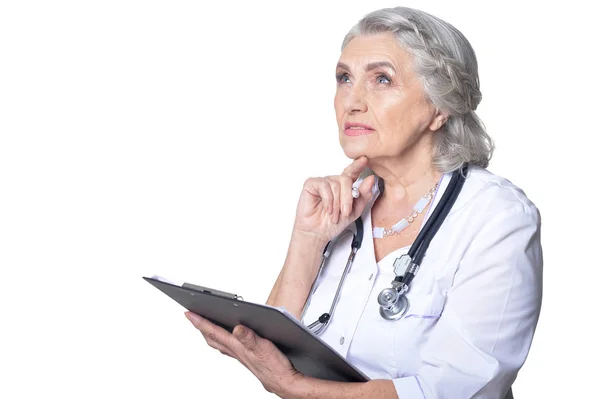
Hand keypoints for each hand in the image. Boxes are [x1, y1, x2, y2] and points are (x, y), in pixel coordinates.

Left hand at [185, 312, 301, 395]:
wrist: (284, 382)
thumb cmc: (276, 368)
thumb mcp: (264, 348)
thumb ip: (250, 338)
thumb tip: (237, 328)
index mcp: (237, 347)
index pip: (214, 332)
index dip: (200, 322)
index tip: (189, 313)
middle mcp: (236, 352)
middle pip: (212, 338)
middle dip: (201, 327)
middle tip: (192, 316)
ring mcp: (241, 356)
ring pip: (219, 343)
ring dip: (210, 333)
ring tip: (204, 324)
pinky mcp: (247, 358)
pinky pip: (228, 348)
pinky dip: (222, 340)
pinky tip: (227, 338)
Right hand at [293, 156, 375, 242]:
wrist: (318, 233)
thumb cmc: (333, 223)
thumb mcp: (354, 211)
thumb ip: (363, 195)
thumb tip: (370, 179)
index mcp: (344, 187)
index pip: (352, 172)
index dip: (358, 165)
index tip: (365, 159)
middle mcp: (333, 182)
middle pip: (346, 180)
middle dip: (347, 198)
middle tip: (345, 212)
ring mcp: (322, 182)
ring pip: (335, 184)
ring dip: (337, 203)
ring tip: (334, 215)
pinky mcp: (311, 184)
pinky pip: (324, 186)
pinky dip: (328, 200)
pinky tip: (327, 209)